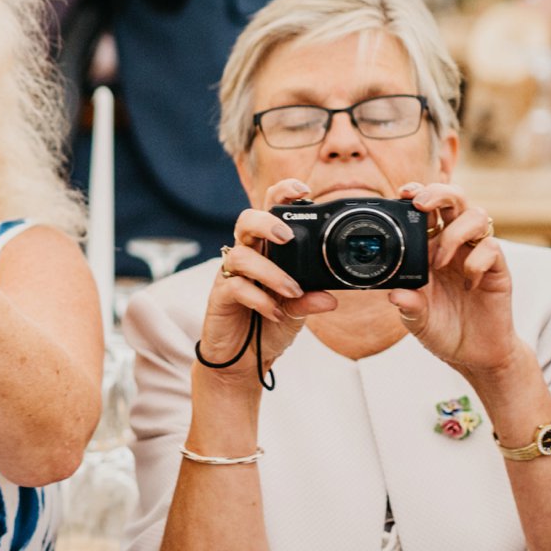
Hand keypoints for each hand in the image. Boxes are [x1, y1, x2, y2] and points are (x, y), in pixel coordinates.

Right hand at [198, 179, 337, 388]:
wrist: (243, 359)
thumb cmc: (268, 325)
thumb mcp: (297, 311)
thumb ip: (309, 300)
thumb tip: (330, 297)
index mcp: (269, 250)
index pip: (271, 211)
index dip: (282, 194)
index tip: (304, 191)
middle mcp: (248, 255)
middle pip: (246, 220)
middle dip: (266, 222)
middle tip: (286, 237)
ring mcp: (231, 275)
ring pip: (241, 256)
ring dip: (270, 272)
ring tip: (292, 291)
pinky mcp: (219, 295)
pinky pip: (235, 287)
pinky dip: (259, 298)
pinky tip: (275, 312)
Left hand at [385, 182, 526, 394]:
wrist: (475, 355)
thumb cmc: (443, 330)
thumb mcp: (416, 320)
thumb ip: (408, 306)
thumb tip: (394, 295)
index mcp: (430, 249)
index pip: (427, 210)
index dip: (417, 193)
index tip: (402, 193)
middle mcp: (455, 245)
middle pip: (455, 200)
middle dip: (439, 193)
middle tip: (421, 205)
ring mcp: (477, 255)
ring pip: (477, 215)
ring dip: (455, 232)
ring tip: (440, 261)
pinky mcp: (498, 269)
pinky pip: (492, 248)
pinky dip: (477, 260)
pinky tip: (467, 282)